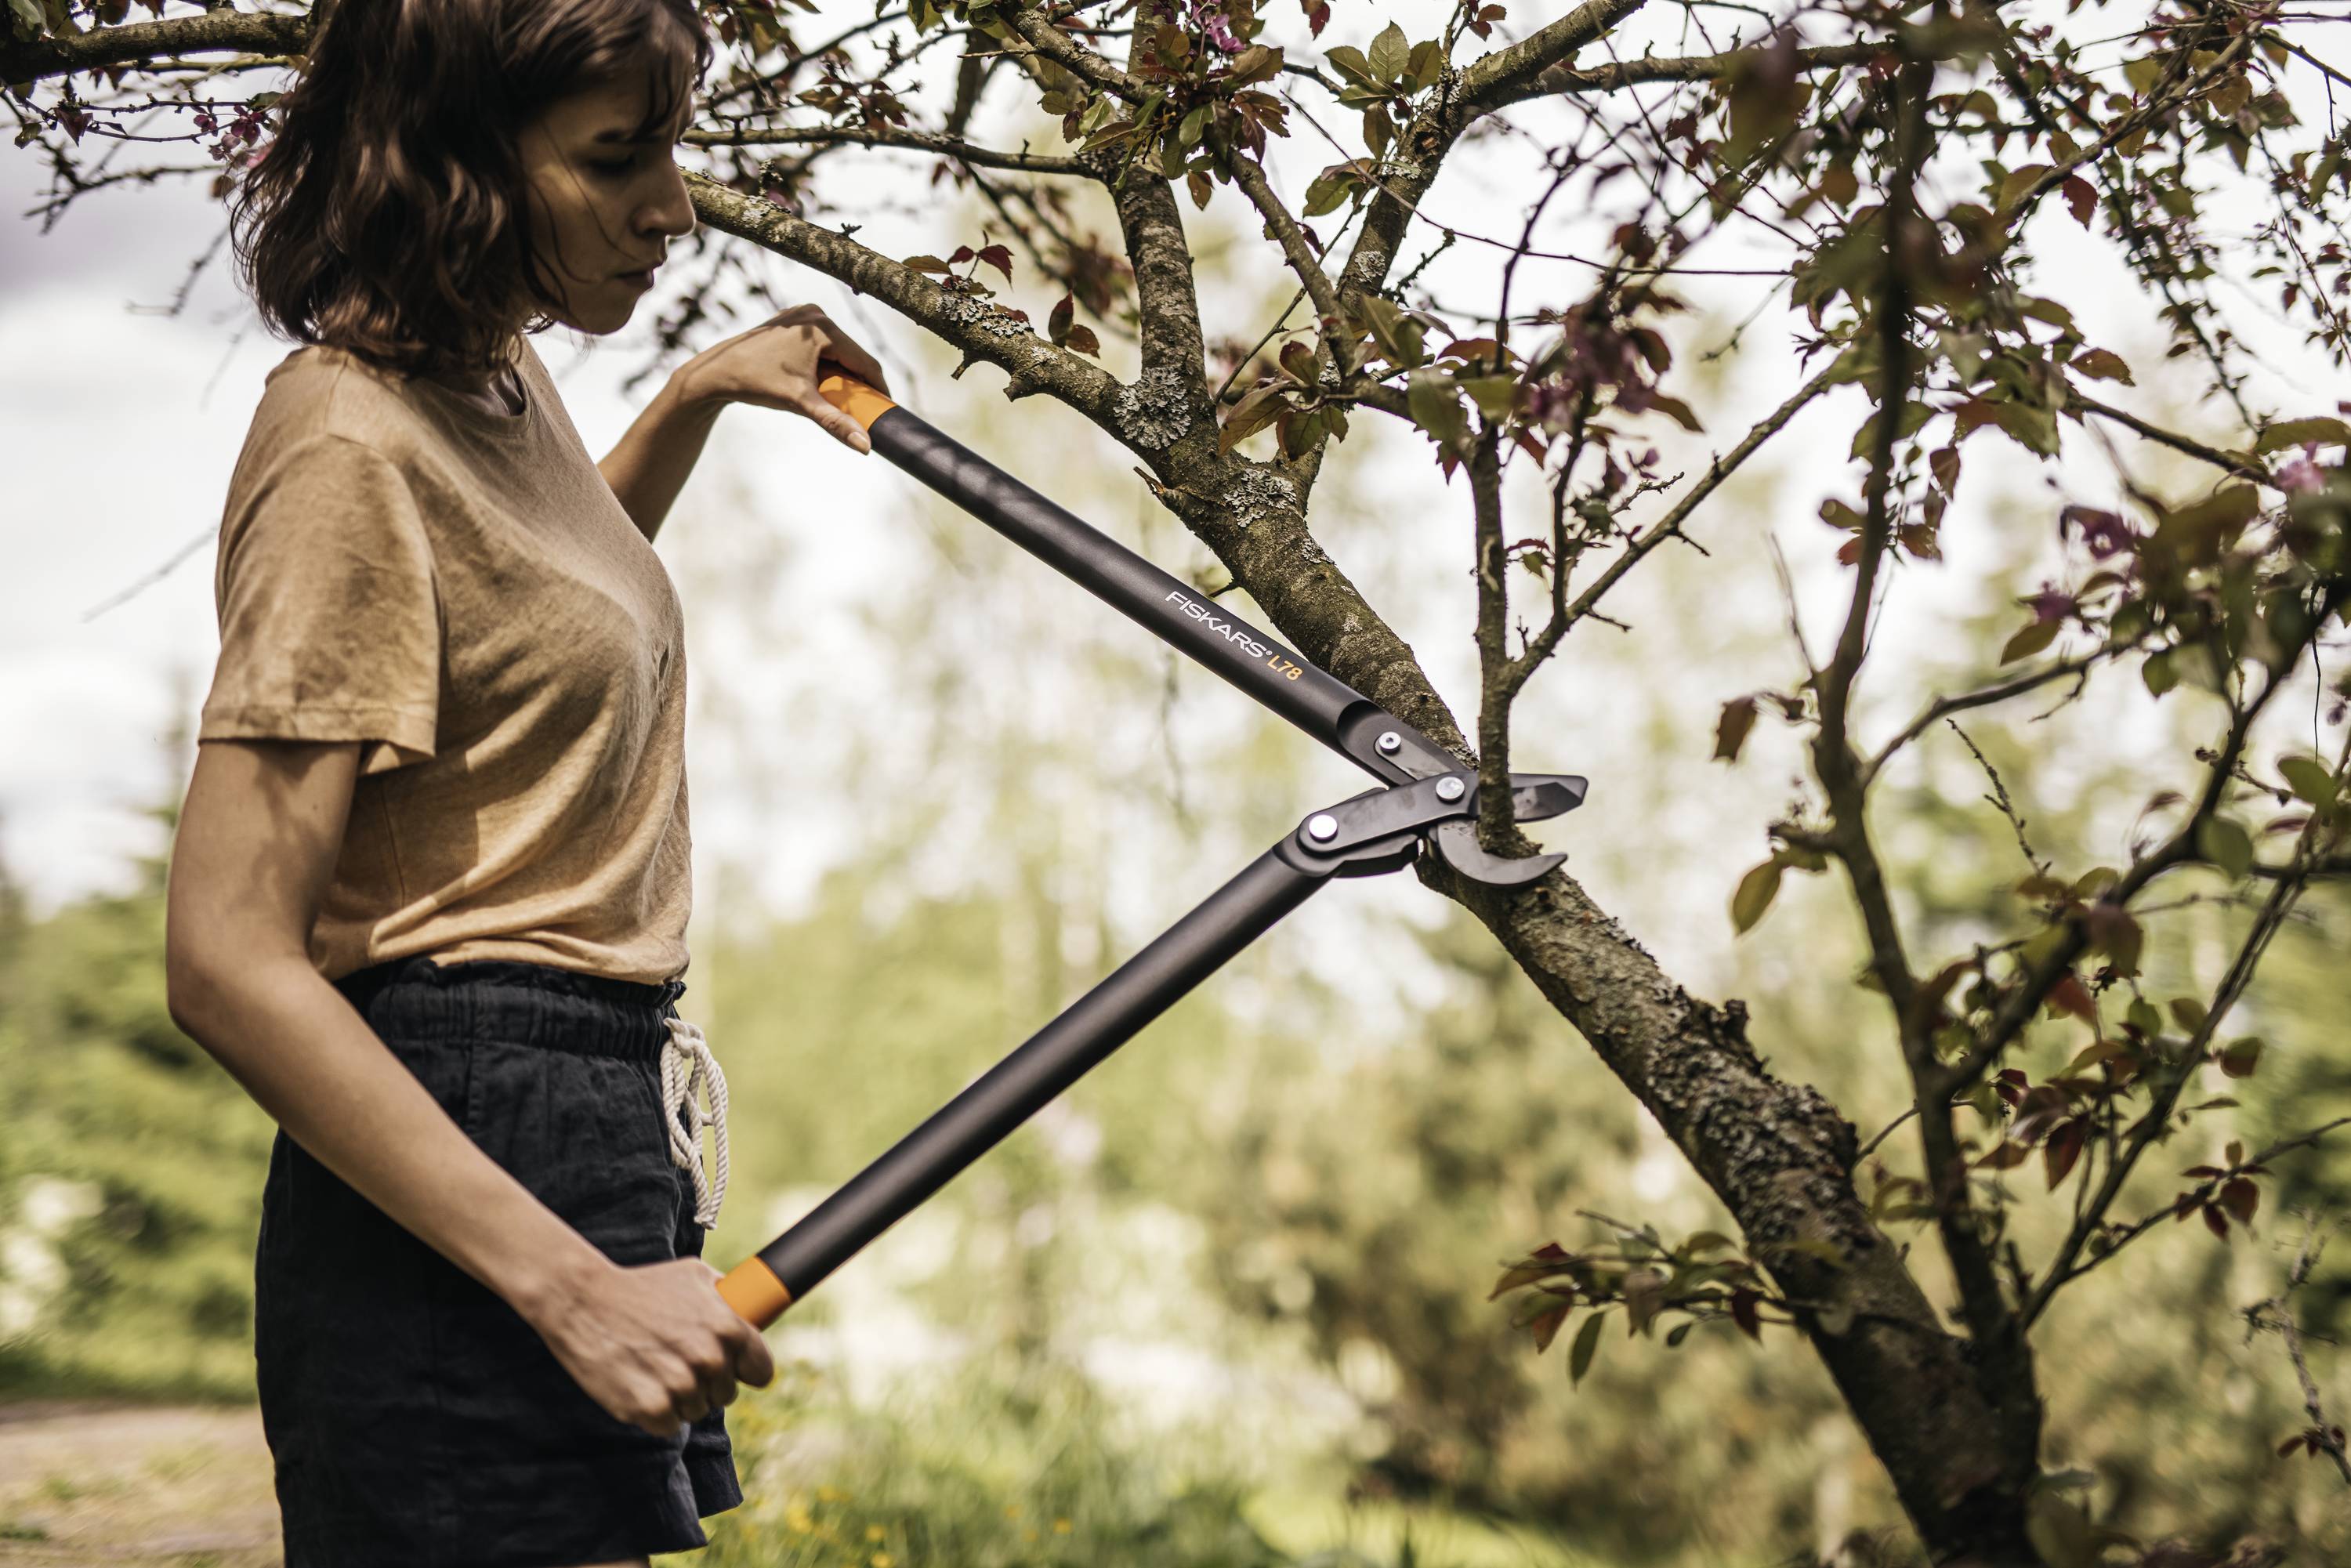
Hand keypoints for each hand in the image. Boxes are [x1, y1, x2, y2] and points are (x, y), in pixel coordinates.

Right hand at [526, 1256, 774, 1437]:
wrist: (583, 1301)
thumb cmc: (642, 1286)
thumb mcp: (694, 1276)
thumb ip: (729, 1298)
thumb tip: (752, 1312)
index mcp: (729, 1329)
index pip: (761, 1372)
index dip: (745, 1370)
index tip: (731, 1368)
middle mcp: (710, 1359)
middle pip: (726, 1395)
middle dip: (707, 1383)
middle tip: (676, 1360)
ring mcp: (680, 1386)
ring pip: (696, 1411)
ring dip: (680, 1398)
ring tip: (653, 1367)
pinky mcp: (649, 1408)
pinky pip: (668, 1425)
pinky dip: (655, 1413)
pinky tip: (639, 1384)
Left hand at [675, 304, 891, 452]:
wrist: (717, 372)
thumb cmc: (757, 383)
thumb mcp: (801, 403)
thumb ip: (836, 423)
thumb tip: (866, 446)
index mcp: (823, 328)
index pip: (864, 360)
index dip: (879, 387)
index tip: (886, 409)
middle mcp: (815, 314)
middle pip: (851, 353)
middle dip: (858, 381)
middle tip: (863, 408)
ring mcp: (802, 315)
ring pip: (837, 349)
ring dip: (842, 373)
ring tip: (841, 398)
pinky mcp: (793, 321)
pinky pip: (821, 344)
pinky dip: (826, 364)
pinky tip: (821, 382)